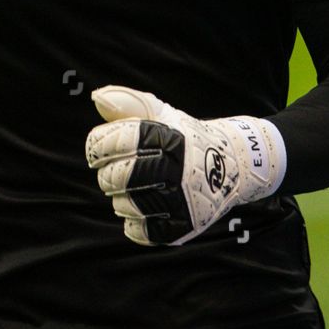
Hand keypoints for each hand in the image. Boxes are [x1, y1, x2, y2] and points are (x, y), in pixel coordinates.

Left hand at [84, 85, 284, 245]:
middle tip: (120, 168)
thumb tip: (98, 97)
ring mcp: (180, 203)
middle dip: (108, 172)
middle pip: (114, 178)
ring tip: (138, 186)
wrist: (231, 165)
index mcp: (168, 139)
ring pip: (122, 205)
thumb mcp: (161, 113)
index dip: (98, 144)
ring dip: (122, 196)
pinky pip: (137, 230)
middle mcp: (177, 172)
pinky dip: (134, 221)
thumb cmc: (185, 137)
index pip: (112, 142)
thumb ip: (128, 103)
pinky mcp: (181, 227)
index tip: (100, 145)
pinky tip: (145, 205)